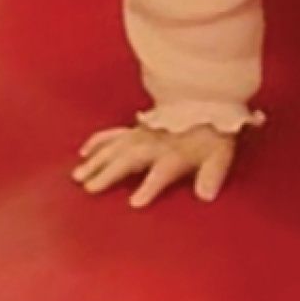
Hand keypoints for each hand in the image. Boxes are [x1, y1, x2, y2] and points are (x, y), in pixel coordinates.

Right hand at [72, 122, 236, 207]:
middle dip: (110, 172)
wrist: (210, 97)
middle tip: (90, 188)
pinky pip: (114, 133)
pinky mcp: (138, 128)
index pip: (161, 171)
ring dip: (97, 160)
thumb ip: (213, 174)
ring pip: (116, 146)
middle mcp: (155, 143)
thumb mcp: (221, 153)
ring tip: (78, 175)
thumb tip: (206, 196)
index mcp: (175, 153)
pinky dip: (99, 141)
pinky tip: (84, 150)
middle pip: (130, 158)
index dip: (149, 186)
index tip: (135, 202)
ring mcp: (144, 133)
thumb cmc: (215, 131)